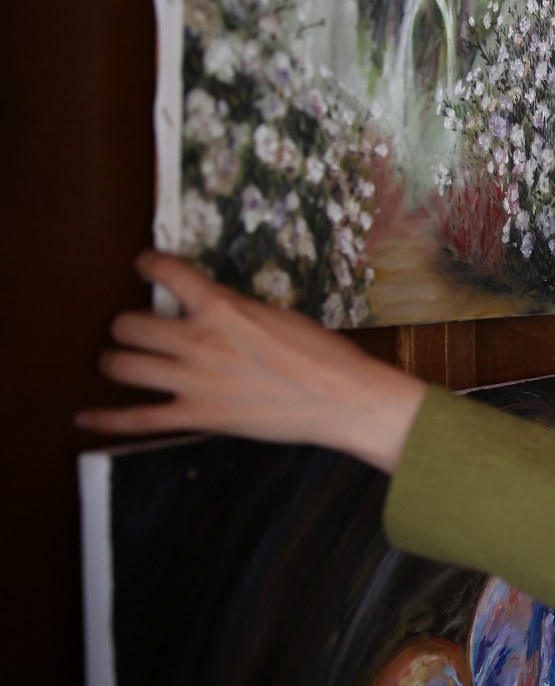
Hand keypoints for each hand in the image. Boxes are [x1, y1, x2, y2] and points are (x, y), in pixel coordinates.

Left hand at [75, 251, 426, 472]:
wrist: (341, 398)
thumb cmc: (323, 355)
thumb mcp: (278, 317)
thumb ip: (237, 315)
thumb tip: (218, 316)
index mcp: (221, 308)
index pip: (167, 273)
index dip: (148, 264)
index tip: (143, 264)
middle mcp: (197, 340)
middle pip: (129, 325)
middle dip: (127, 325)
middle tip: (135, 329)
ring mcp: (192, 380)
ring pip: (122, 366)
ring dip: (116, 361)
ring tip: (119, 361)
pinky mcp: (197, 416)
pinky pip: (137, 420)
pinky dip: (105, 420)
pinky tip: (83, 419)